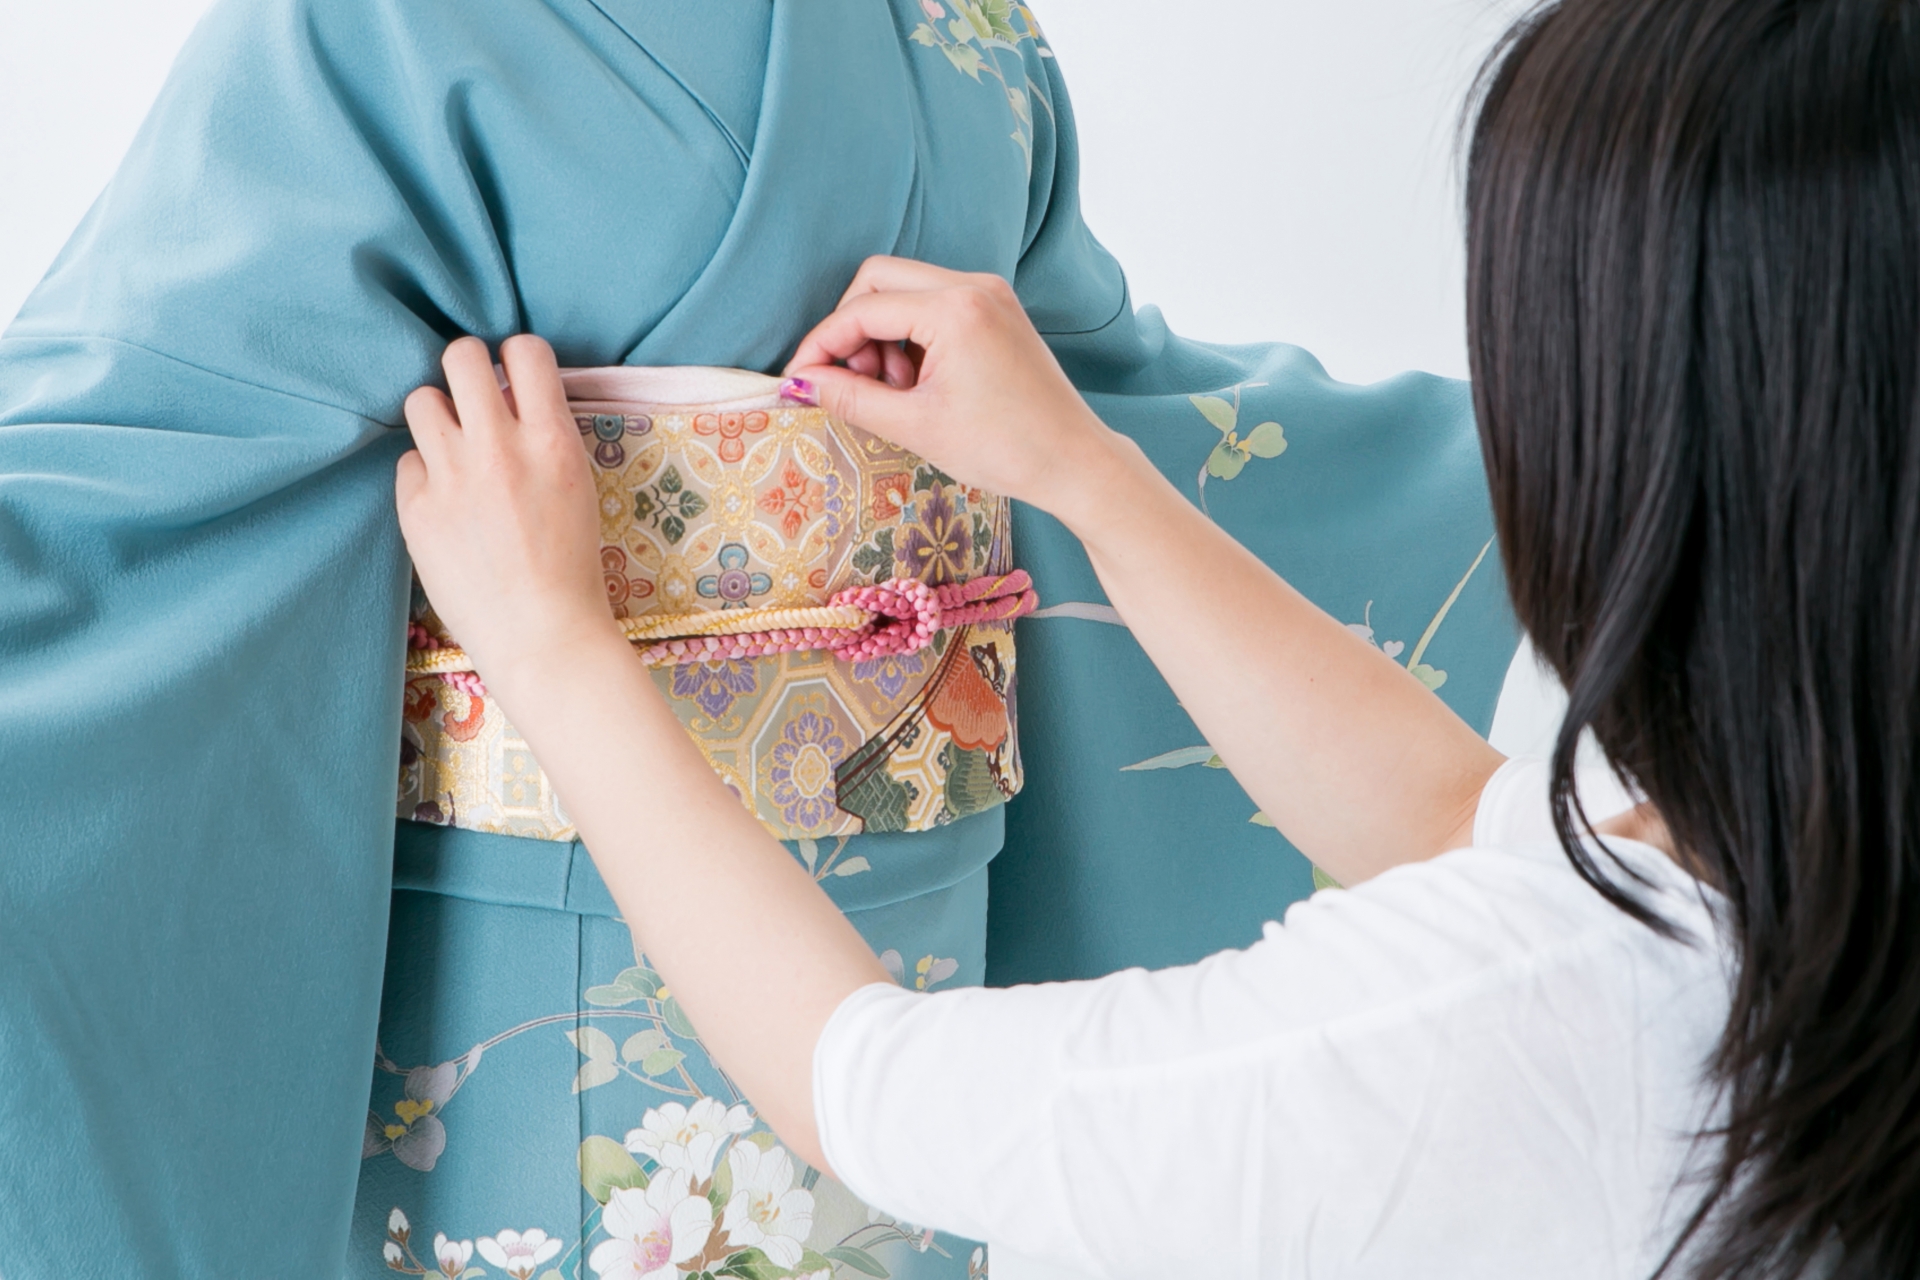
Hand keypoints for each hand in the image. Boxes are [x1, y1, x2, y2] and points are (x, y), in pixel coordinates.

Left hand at [395, 335, 617, 686]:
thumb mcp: (579, 488)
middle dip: (467, 367)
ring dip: (438, 415)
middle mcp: (499, 449)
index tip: (513, 376)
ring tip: (453, 445)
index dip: (516, 357)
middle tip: (473, 393)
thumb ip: (545, 437)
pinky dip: (425, 473)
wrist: (542, 635)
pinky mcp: (417, 509)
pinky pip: (408, 461)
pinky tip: (445, 501)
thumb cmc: (572, 568)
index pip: (525, 351)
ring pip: (422, 400)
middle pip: (461, 357)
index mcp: (552, 442)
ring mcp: (453, 478)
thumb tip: (513, 397)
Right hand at [786, 257, 1141, 533]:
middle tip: (851, 381)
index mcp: (955, 309)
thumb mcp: (916, 427)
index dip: (822, 344)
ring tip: (892, 390)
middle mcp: (974, 286)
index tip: (801, 379)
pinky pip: (934, 304)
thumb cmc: (1005, 449)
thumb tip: (800, 383)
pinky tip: (918, 383)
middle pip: (878, 280)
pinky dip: (912, 336)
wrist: (1074, 462)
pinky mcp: (998, 309)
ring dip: (882, 333)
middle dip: (851, 328)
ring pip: (905, 290)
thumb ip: (851, 398)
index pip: (863, 309)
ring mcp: (989, 293)